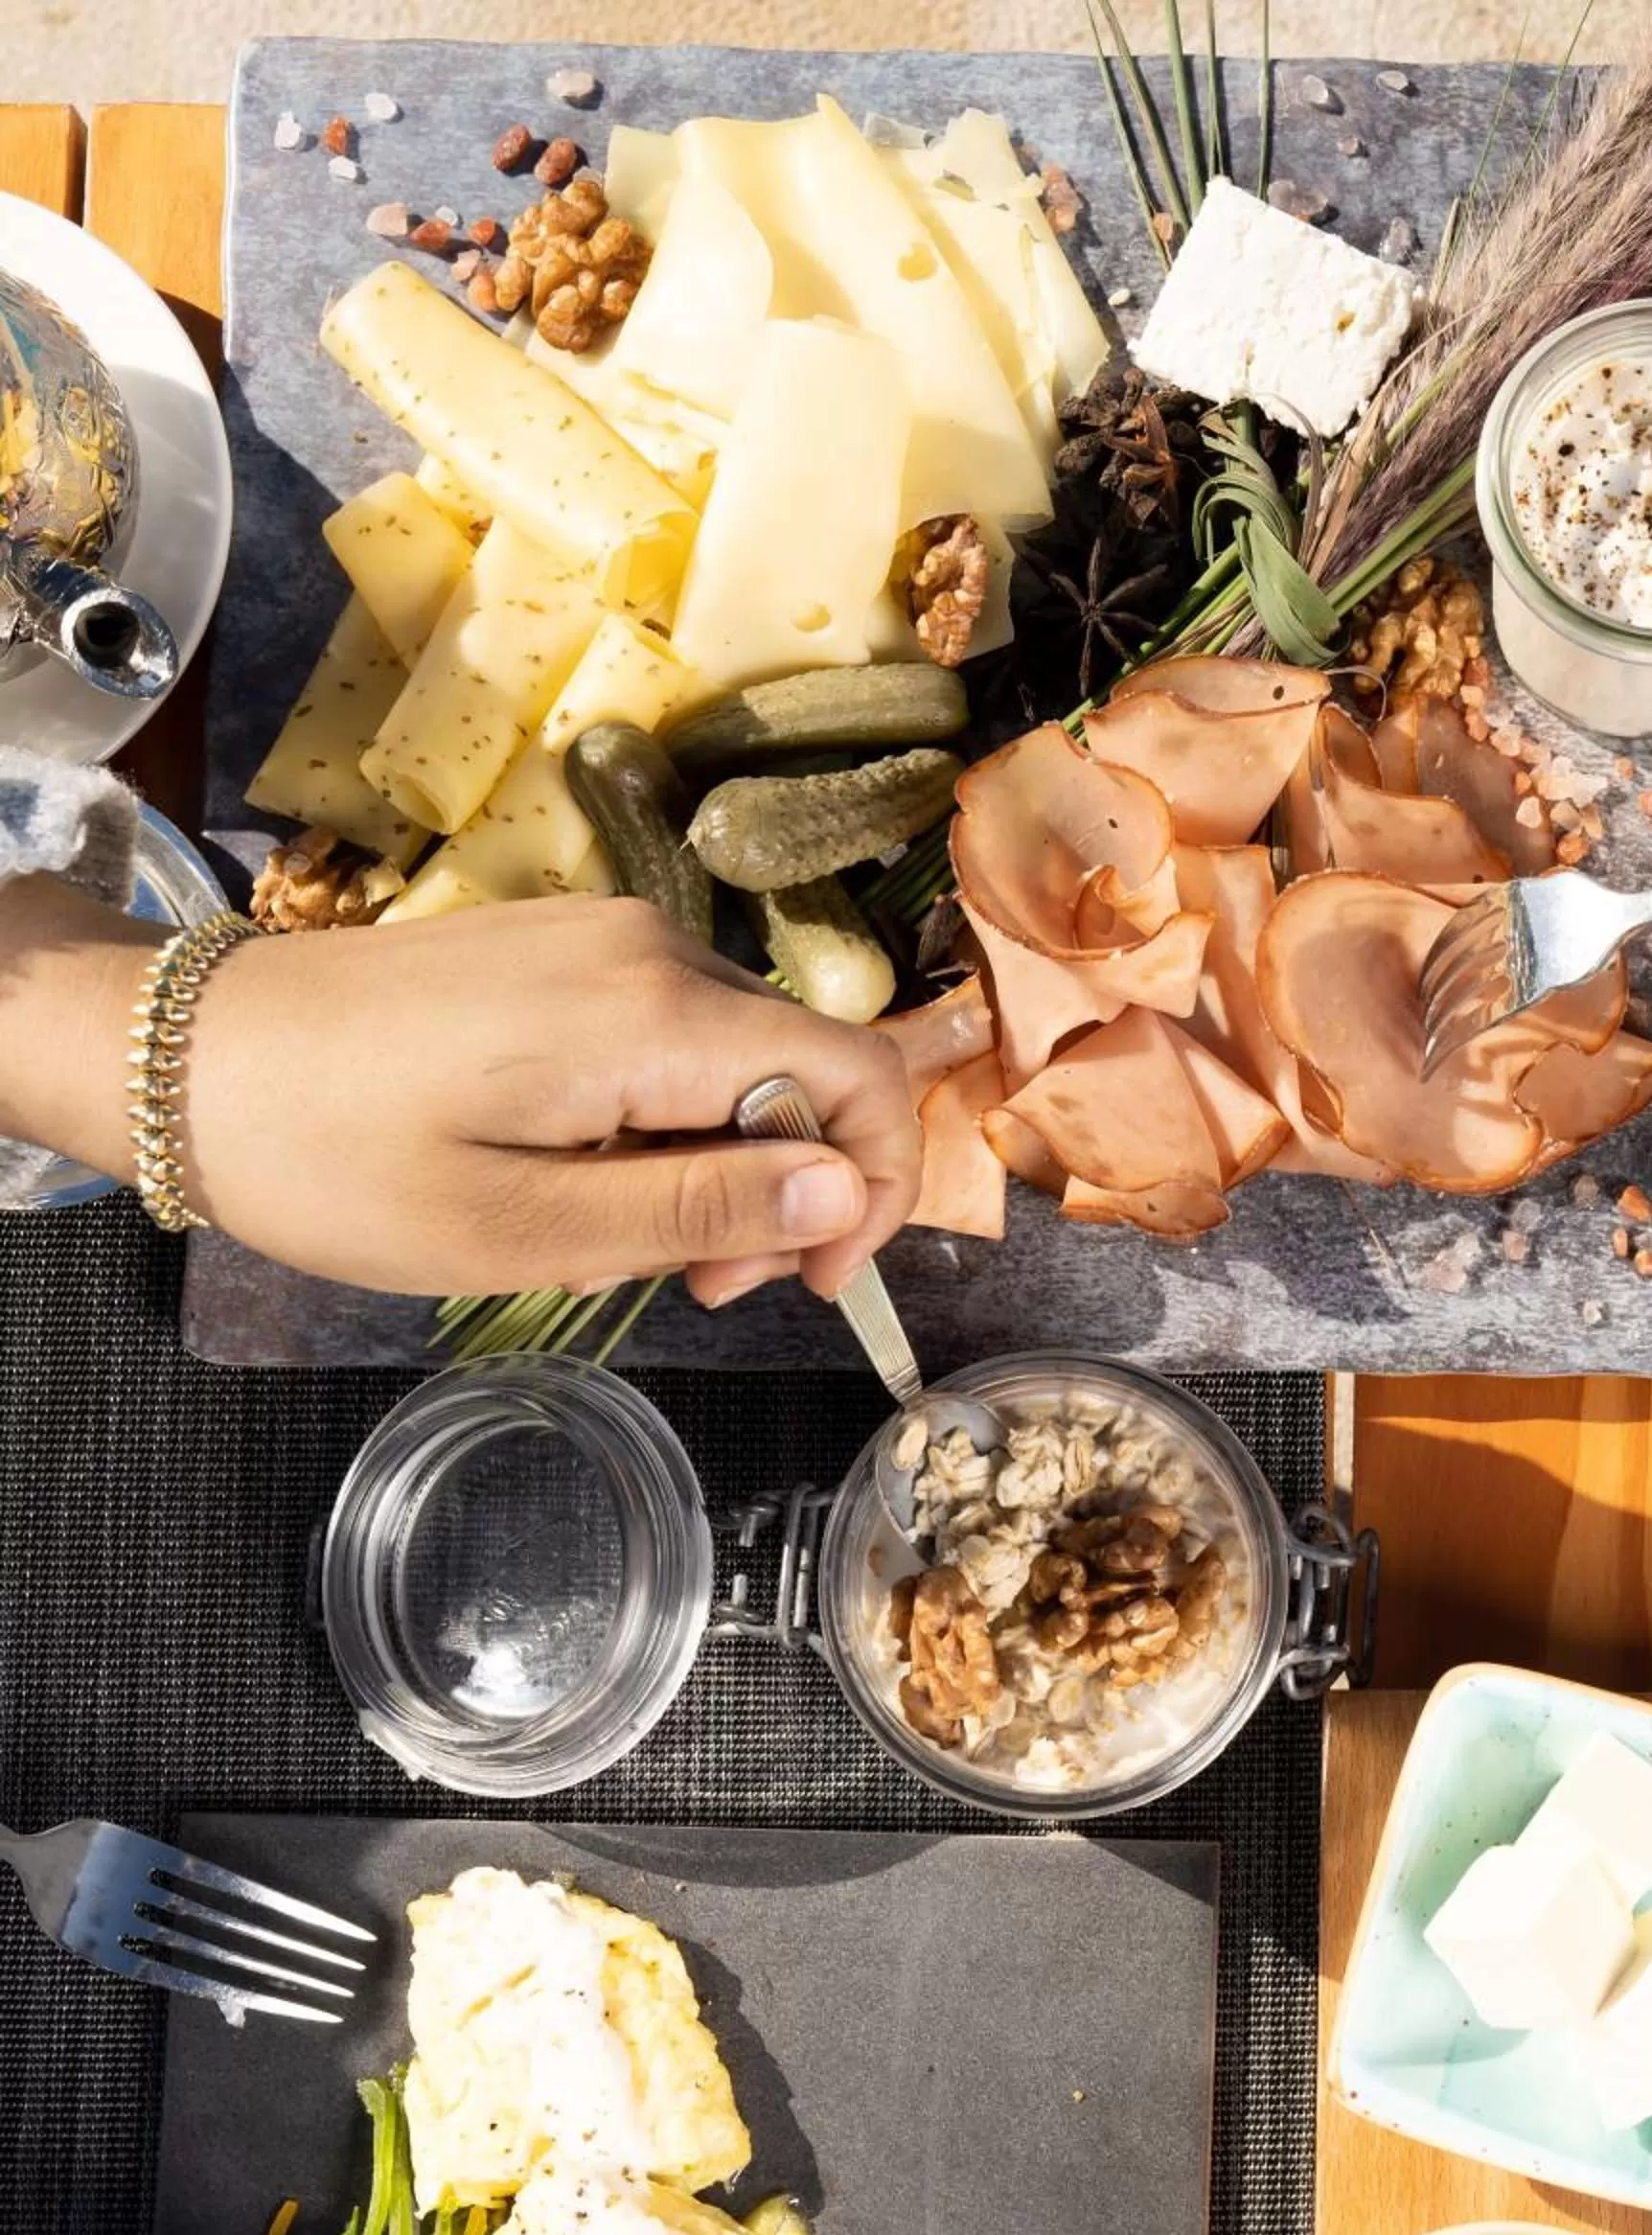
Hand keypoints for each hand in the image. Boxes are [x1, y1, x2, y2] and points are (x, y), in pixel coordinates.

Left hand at [0, 882, 926, 1301]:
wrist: (181, 1057)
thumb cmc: (339, 1161)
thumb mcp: (533, 1228)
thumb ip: (706, 1208)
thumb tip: (850, 1192)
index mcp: (658, 1014)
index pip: (862, 1077)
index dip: (878, 1187)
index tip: (813, 1281)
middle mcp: (653, 949)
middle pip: (803, 1072)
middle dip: (780, 1193)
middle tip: (689, 1287)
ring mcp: (603, 938)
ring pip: (736, 1062)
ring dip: (709, 1168)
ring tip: (603, 1241)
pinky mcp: (559, 949)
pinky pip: (666, 1039)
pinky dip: (655, 1124)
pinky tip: (570, 1177)